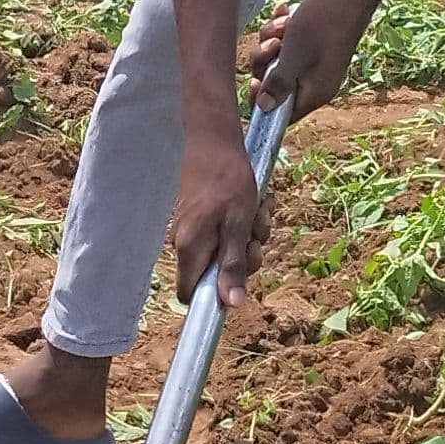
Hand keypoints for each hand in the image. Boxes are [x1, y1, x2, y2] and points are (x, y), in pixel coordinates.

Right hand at [170, 122, 270, 307]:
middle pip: (218, 272)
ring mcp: (195, 229)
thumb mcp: (237, 225)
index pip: (192, 294)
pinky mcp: (203, 216)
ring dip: (251, 233)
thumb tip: (231, 303)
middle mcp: (187, 243)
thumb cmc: (226, 179)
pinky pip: (228, 230)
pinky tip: (253, 201)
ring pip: (228, 249)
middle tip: (257, 233)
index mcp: (191, 249)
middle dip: (246, 256)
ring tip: (258, 207)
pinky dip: (244, 220)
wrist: (214, 140)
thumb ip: (232, 264)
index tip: (241, 282)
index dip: (216, 295)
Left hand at [248, 0, 386, 122]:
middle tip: (272, 44)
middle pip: (276, 85)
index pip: (282, 114)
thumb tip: (263, 108)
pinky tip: (284, 13)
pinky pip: (287, 46)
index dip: (263, 102)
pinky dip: (281, 32)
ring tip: (283, 25)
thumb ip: (278, 83)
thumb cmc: (322, 23)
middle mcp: (315, 83)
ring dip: (272, 42)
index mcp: (314, 93)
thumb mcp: (294, 55)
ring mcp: (315, 65)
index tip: (255, 80)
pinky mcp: (313, 48)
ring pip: (278, 61)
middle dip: (266, 63)